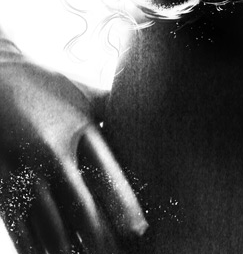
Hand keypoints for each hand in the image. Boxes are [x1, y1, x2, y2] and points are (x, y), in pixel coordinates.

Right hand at [0, 57, 146, 252]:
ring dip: (68, 248)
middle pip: (81, 205)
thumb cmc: (45, 84)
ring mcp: (24, 169)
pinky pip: (19, 224)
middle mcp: (53, 150)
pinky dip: (34, 247)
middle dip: (100, 237)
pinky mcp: (0, 184)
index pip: (107, 173)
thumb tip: (148, 111)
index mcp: (79, 126)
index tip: (139, 230)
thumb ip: (111, 107)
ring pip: (50, 222)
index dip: (124, 205)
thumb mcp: (81, 91)